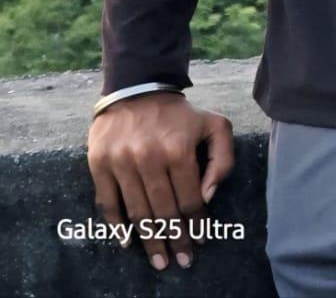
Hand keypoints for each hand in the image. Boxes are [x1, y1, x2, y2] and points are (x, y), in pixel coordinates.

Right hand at [87, 91, 234, 271]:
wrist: (137, 86)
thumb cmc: (179, 113)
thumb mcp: (214, 125)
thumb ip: (222, 159)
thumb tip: (207, 196)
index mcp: (179, 149)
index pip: (189, 200)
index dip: (197, 224)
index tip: (200, 241)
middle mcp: (149, 157)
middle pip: (164, 212)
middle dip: (175, 241)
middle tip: (180, 260)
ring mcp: (122, 161)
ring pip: (138, 213)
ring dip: (150, 242)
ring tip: (159, 261)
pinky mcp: (100, 163)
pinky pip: (108, 203)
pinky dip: (117, 227)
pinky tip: (128, 242)